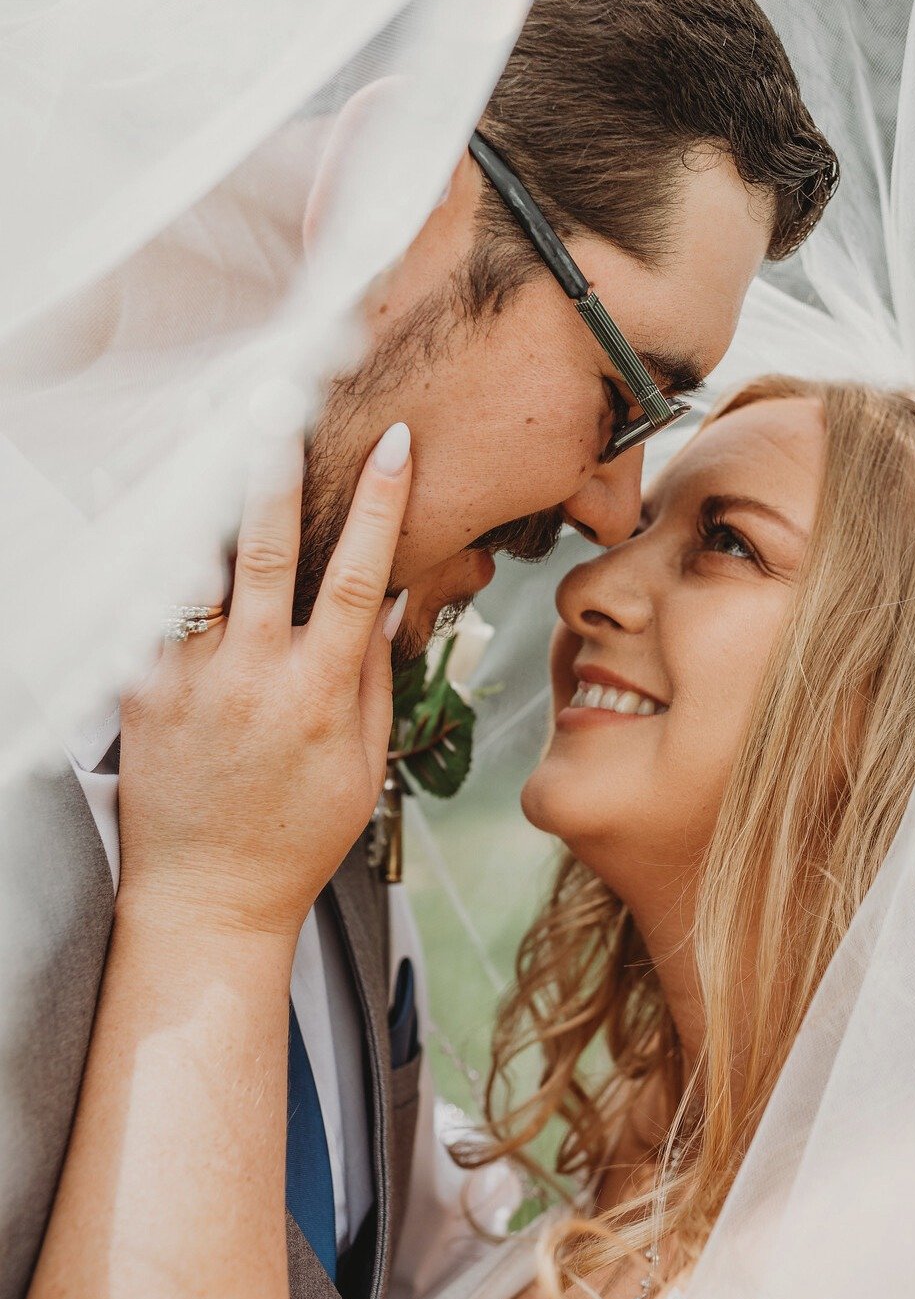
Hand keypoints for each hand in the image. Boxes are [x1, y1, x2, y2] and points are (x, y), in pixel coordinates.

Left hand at [117, 421, 412, 940]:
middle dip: (273, 469)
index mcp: (318, 694)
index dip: (380, 506)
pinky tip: (136, 498)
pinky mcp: (139, 696)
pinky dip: (142, 552)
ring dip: (197, 494)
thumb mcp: (363, 766)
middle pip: (261, 550)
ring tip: (197, 427)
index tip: (395, 447)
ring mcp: (188, 684)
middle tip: (277, 400)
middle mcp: (251, 677)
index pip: (355, 578)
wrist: (209, 899)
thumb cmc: (297, 837)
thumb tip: (387, 600)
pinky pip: (142, 612)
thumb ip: (374, 678)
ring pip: (190, 569)